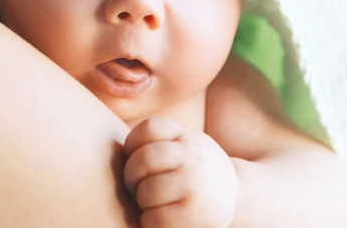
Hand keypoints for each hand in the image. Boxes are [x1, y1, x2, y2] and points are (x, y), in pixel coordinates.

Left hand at [123, 117, 238, 227]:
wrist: (238, 199)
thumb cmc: (197, 173)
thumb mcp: (187, 146)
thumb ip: (160, 141)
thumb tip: (109, 146)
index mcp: (187, 138)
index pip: (150, 128)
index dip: (132, 144)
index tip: (135, 158)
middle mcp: (193, 157)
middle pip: (144, 159)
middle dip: (131, 176)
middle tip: (134, 186)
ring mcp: (194, 185)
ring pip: (147, 191)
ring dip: (142, 201)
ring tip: (150, 203)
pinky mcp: (192, 214)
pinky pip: (153, 218)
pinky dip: (149, 221)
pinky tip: (160, 218)